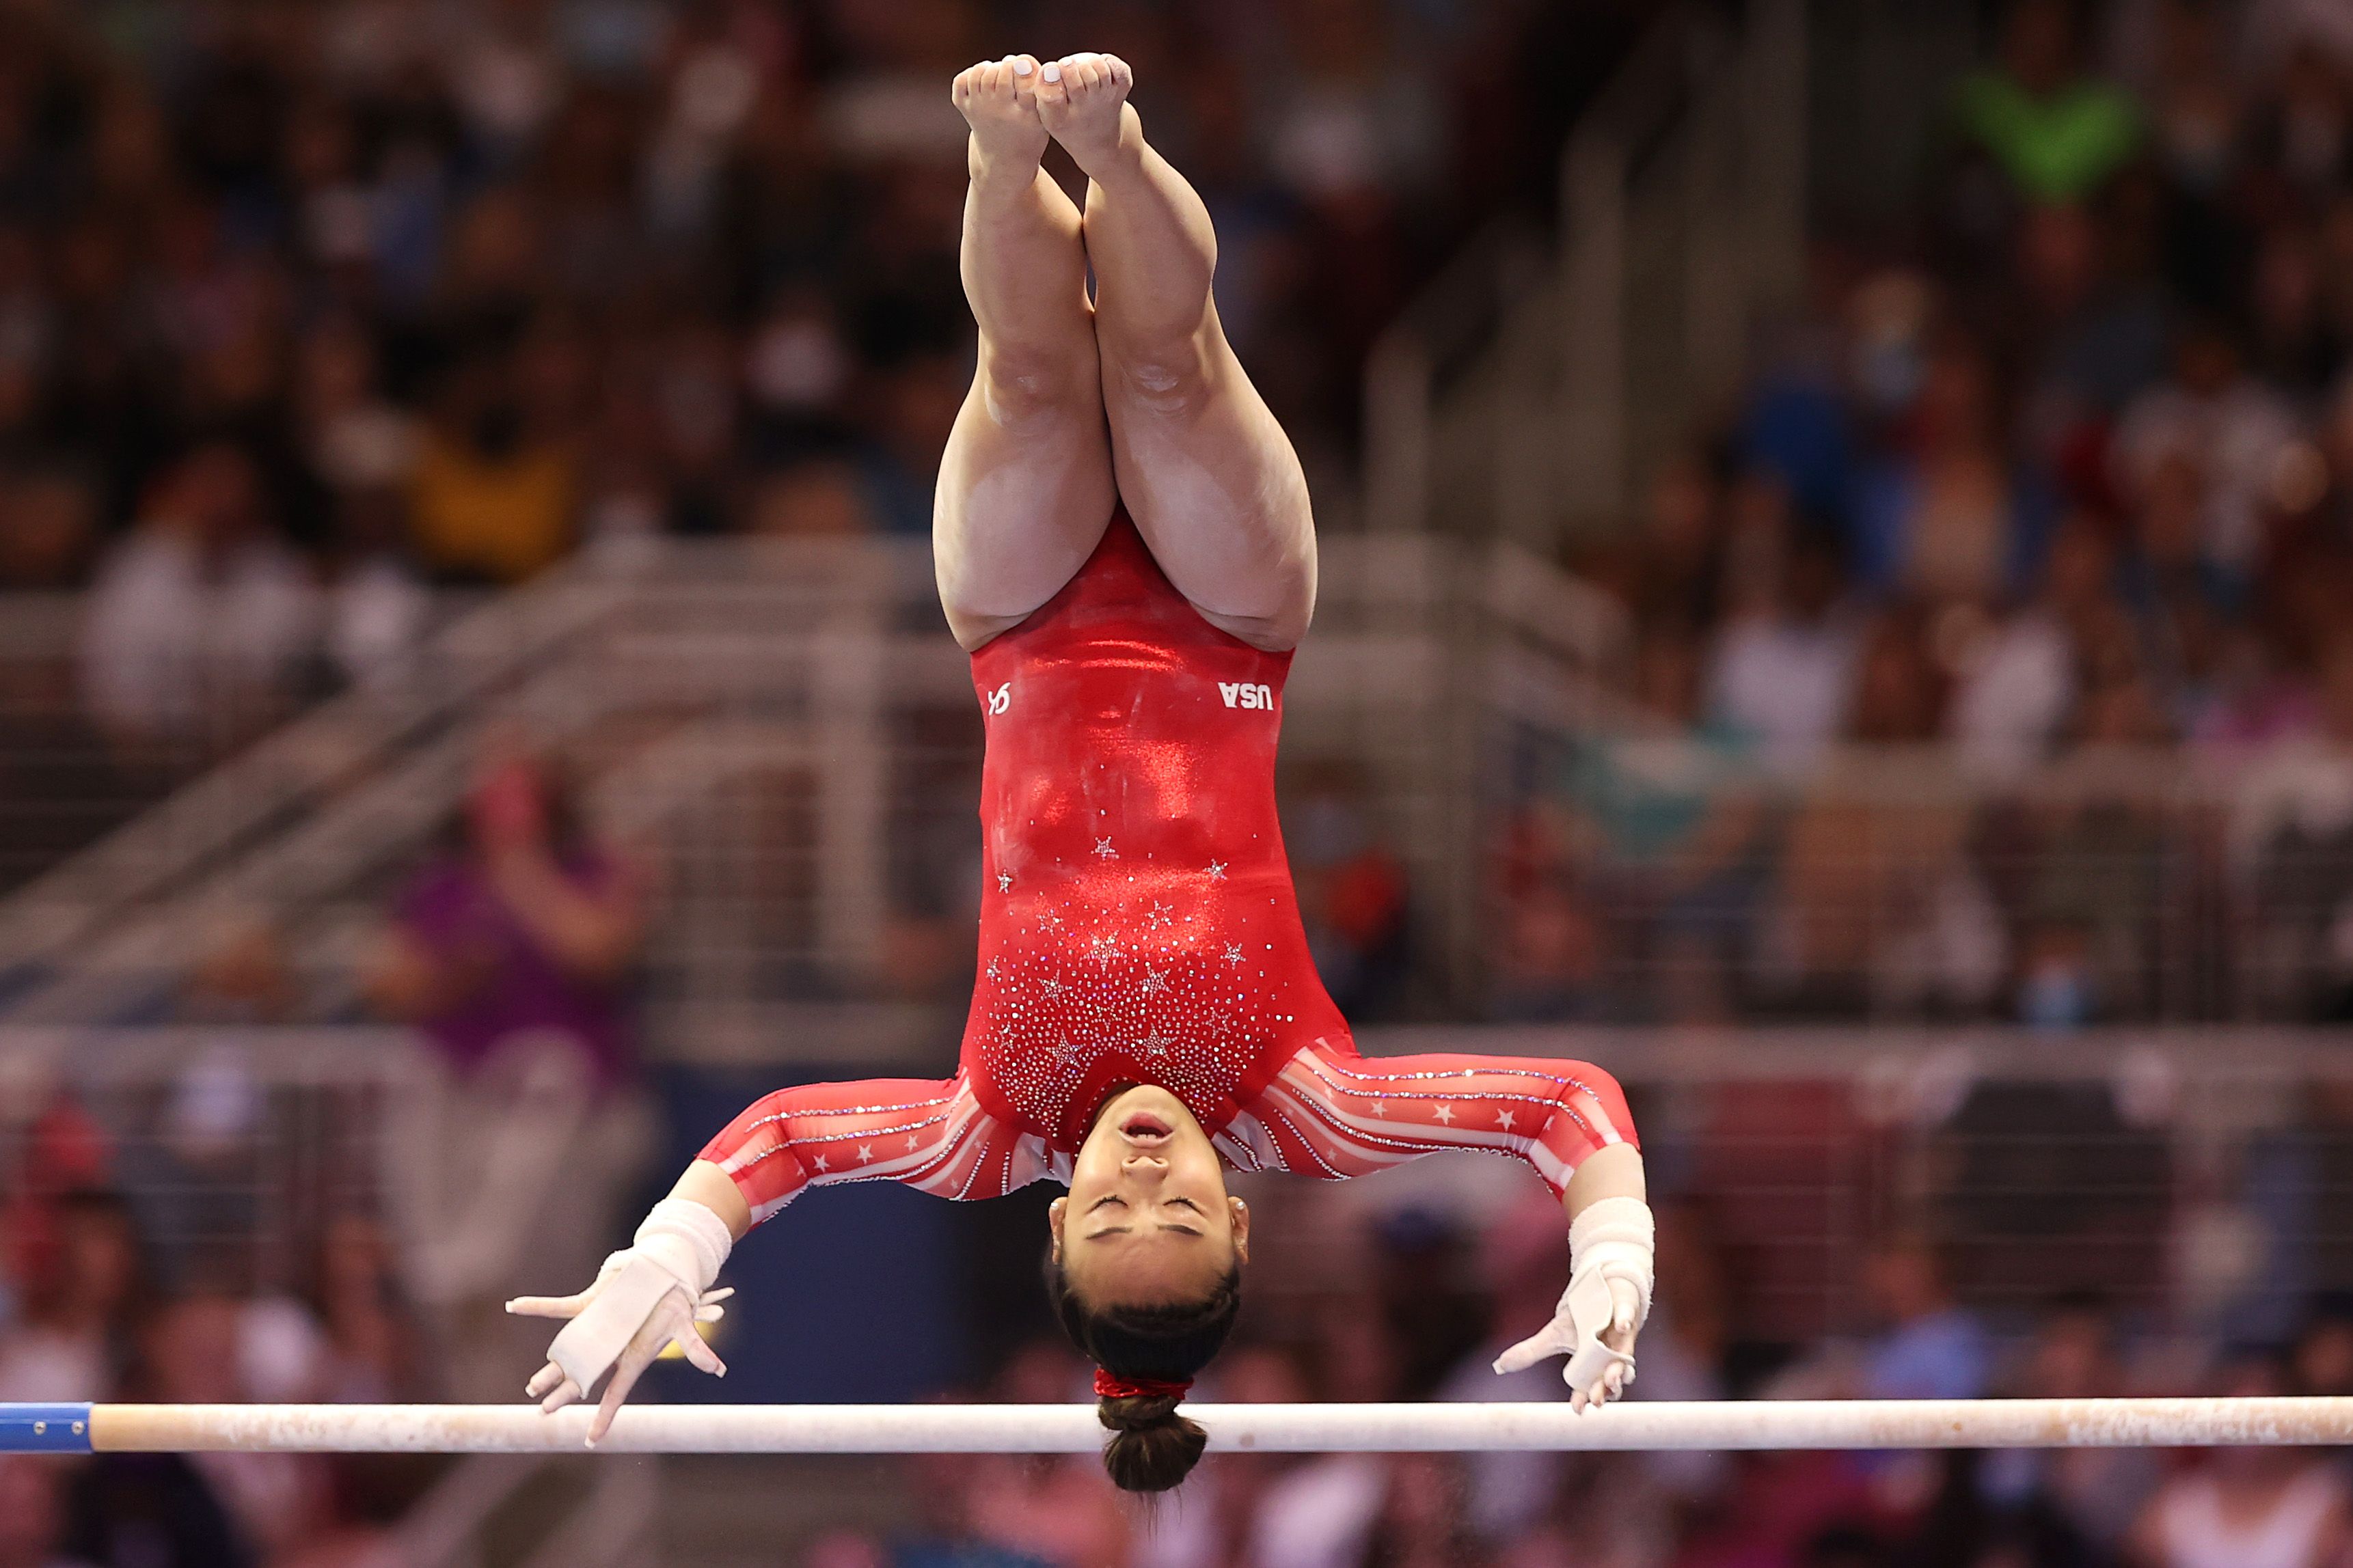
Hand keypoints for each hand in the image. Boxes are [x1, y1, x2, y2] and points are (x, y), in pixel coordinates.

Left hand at [509, 1255, 732, 1443]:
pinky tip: (516, 1306)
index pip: (616, 1391)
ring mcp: (597, 1328)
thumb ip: (697, 1348)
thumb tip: (717, 1370)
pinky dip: (538, 1306)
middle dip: (565, 1394)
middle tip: (545, 1412)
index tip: (592, 1440)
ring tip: (531, 1388)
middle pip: (585, 1376)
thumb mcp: (684, 1326)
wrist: (663, 1276)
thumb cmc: (675, 1306)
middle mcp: (611, 1348)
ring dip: (551, 1368)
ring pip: (568, 1351)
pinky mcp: (589, 1305)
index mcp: (632, 1356)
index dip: (605, 1415)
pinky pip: (559, 1307)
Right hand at [1493, 1273, 1643, 1410]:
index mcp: (1591, 1364)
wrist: (1598, 1293)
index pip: (1589, 1388)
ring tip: (1612, 1377)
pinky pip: (1628, 1318)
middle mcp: (1609, 1357)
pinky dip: (1626, 1322)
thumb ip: (1530, 1353)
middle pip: (1610, 1381)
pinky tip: (1622, 1327)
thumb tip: (1499, 1366)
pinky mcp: (1627, 1316)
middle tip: (1597, 1399)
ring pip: (1625, 1359)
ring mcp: (1621, 1339)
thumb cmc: (1579, 1319)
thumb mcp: (1552, 1336)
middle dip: (1605, 1391)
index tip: (1578, 1409)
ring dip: (1620, 1370)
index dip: (1584, 1399)